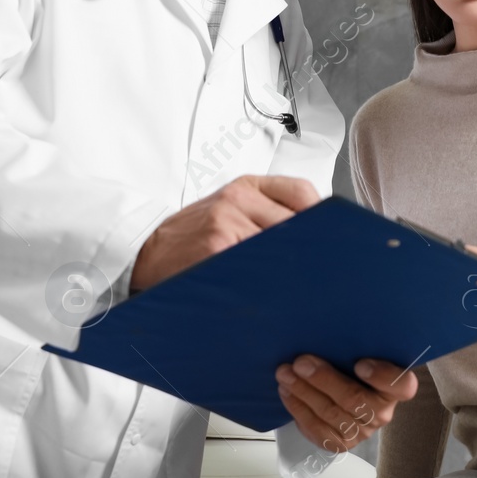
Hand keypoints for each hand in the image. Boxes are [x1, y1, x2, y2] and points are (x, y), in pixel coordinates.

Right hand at [130, 175, 319, 292]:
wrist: (145, 253)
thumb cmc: (191, 237)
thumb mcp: (228, 211)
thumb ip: (265, 213)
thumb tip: (315, 236)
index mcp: (246, 186)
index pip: (302, 193)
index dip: (321, 219)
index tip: (332, 240)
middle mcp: (238, 197)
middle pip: (297, 220)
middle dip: (310, 248)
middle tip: (322, 271)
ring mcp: (227, 219)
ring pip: (280, 243)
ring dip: (292, 268)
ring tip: (299, 286)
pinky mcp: (217, 244)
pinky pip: (257, 263)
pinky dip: (268, 279)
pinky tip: (271, 291)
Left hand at [275, 354, 419, 452]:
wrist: (349, 393)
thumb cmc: (353, 367)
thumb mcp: (360, 354)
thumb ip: (354, 348)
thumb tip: (323, 332)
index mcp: (395, 387)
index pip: (402, 386)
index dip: (383, 377)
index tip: (360, 363)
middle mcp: (382, 413)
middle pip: (354, 399)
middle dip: (323, 380)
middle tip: (300, 363)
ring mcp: (362, 432)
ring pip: (331, 414)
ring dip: (303, 393)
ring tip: (285, 375)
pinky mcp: (341, 443)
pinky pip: (318, 430)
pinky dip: (299, 409)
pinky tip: (286, 393)